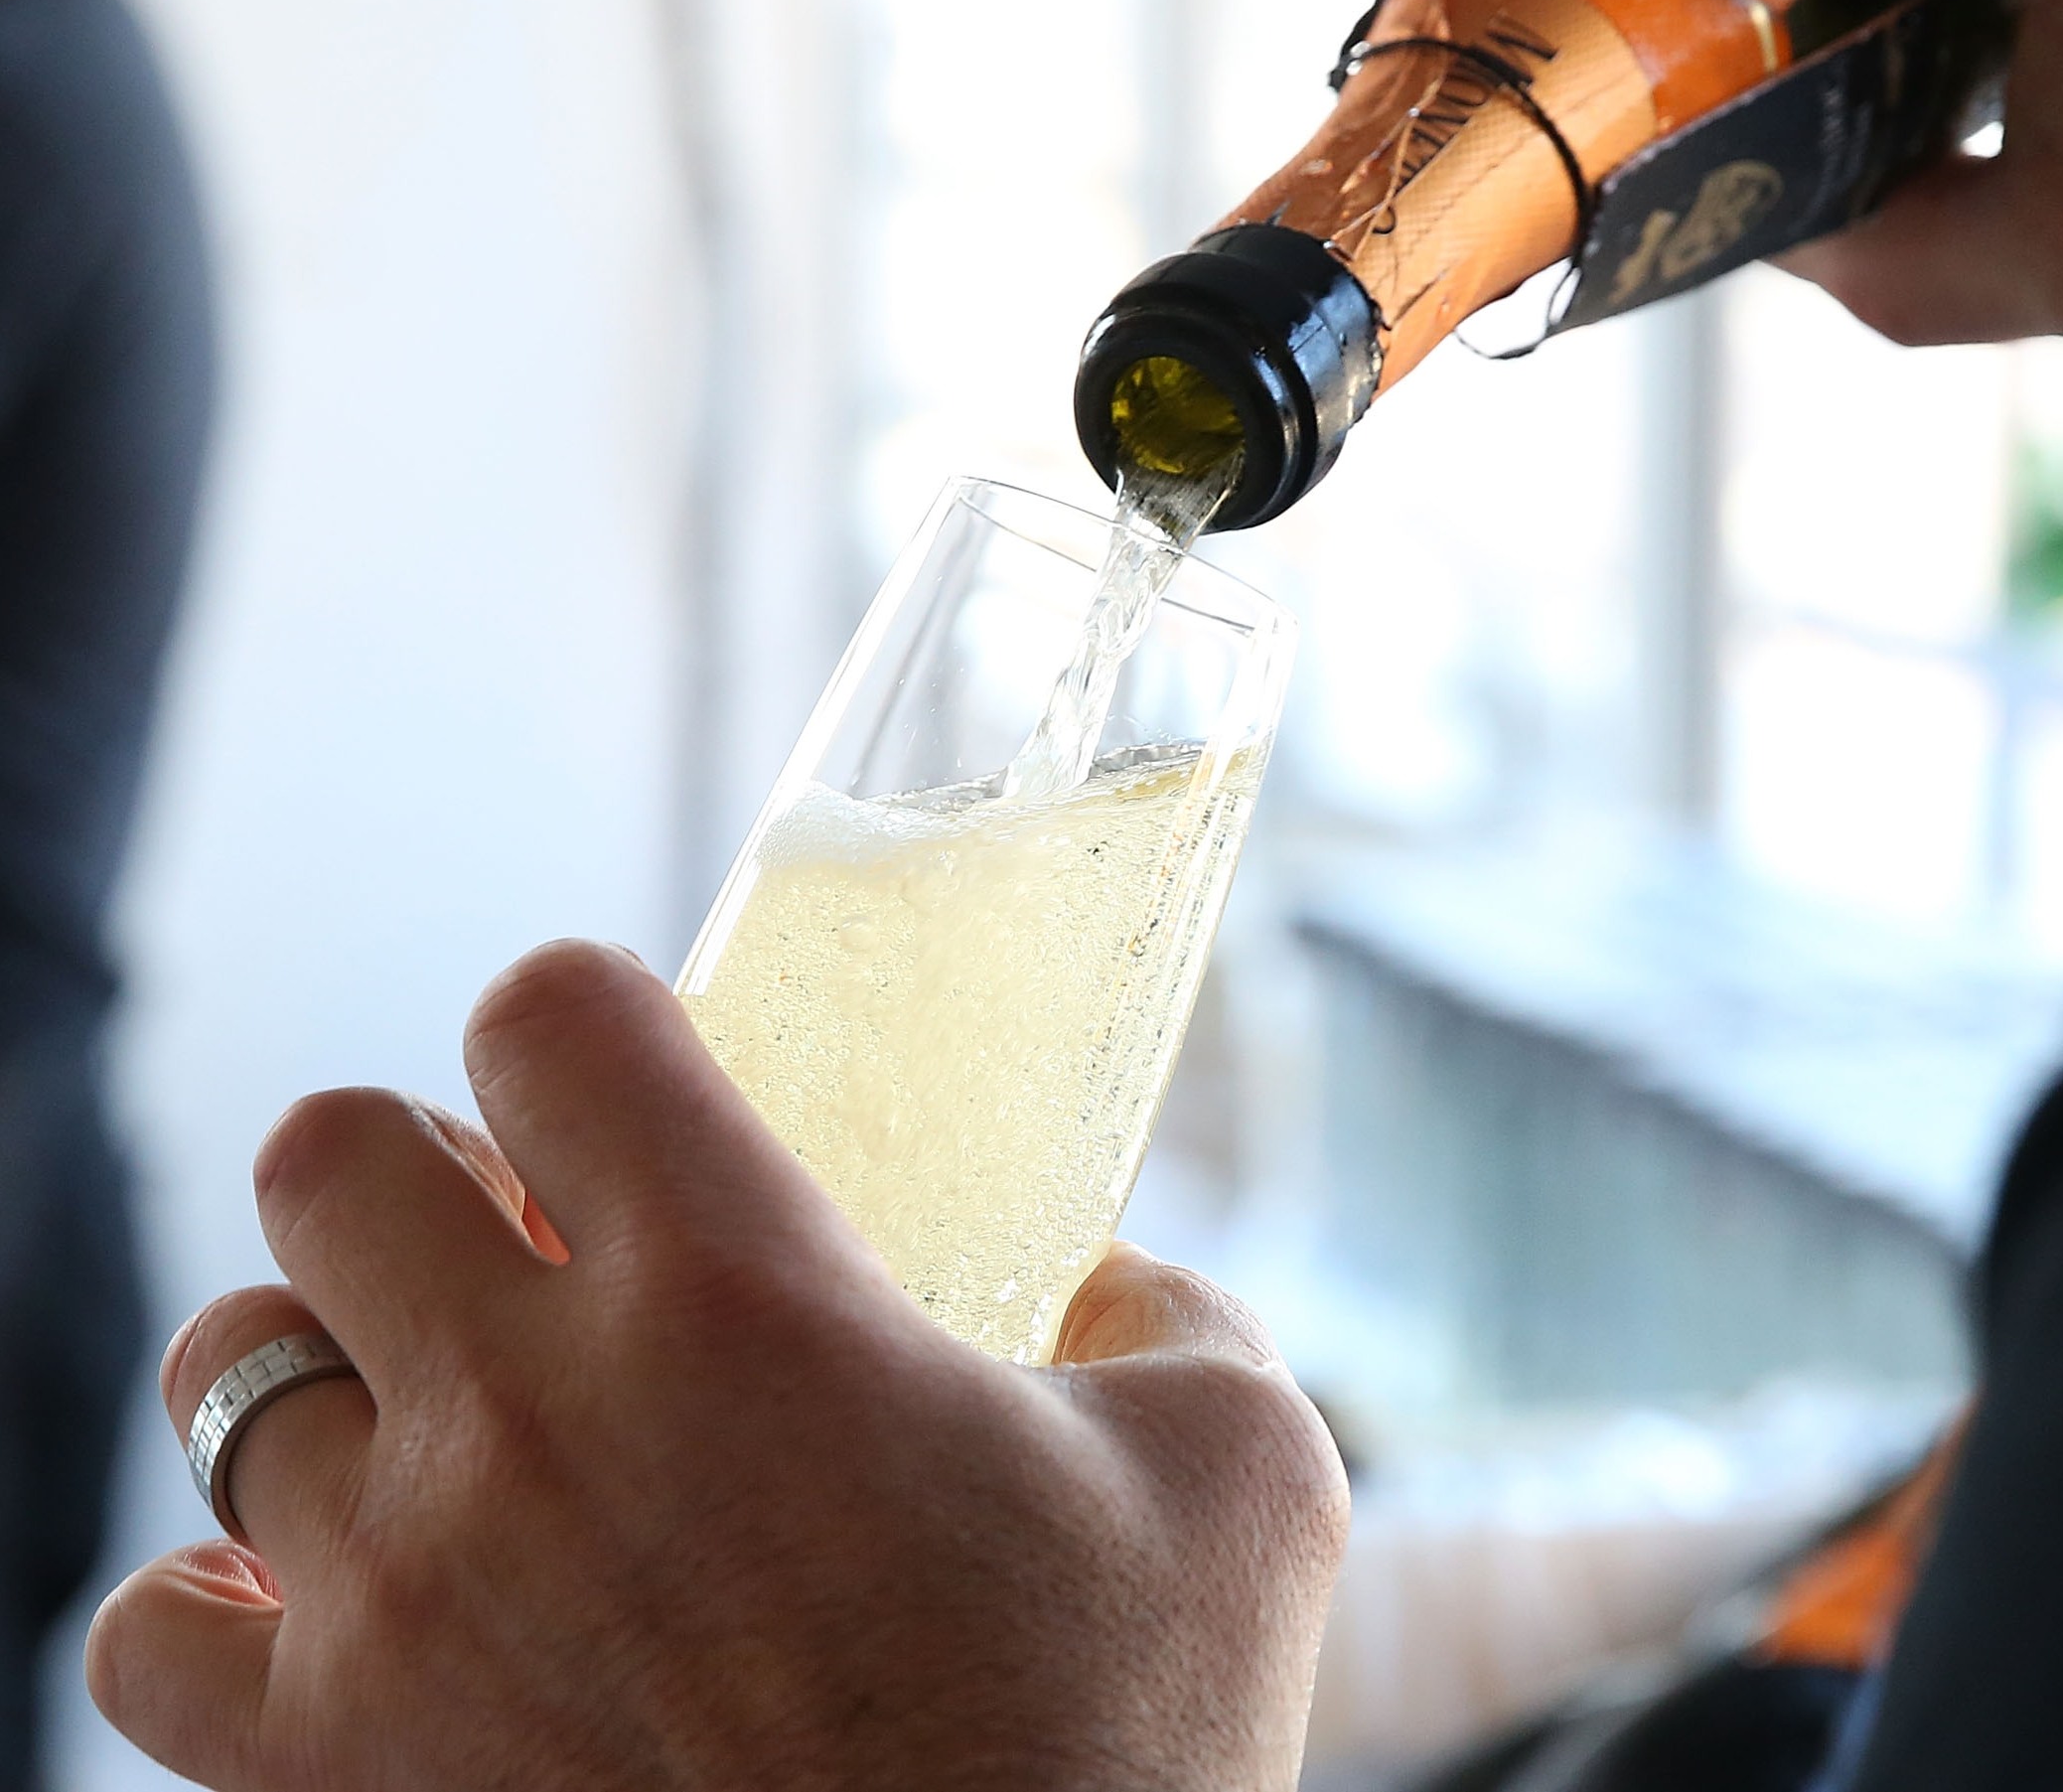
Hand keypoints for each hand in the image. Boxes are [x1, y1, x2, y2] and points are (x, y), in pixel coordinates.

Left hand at [86, 942, 1348, 1791]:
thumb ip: (1175, 1318)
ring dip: (332, 1363)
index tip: (629, 1078)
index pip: (547, 1019)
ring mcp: (401, 1602)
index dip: (587, 1019)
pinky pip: (147, 1633)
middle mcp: (530, 1418)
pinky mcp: (327, 1776)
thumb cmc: (1119, 1748)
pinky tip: (348, 1607)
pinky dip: (228, 1603)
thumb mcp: (1243, 1477)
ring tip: (442, 1420)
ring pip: (226, 1368)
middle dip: (431, 1172)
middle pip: (329, 1156)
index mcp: (743, 1296)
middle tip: (530, 1247)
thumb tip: (1115, 1286)